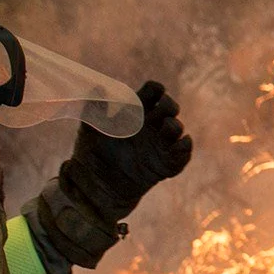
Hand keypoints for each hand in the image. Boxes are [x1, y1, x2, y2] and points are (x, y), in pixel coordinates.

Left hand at [61, 81, 193, 226]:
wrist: (96, 184)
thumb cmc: (92, 151)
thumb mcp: (89, 127)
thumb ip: (94, 107)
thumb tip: (99, 88)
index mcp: (137, 110)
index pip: (153, 92)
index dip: (157, 90)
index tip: (156, 91)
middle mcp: (151, 124)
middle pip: (169, 107)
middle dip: (170, 106)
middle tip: (164, 110)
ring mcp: (160, 144)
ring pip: (177, 129)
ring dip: (175, 127)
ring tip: (167, 129)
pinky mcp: (165, 163)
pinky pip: (182, 154)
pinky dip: (184, 149)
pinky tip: (177, 147)